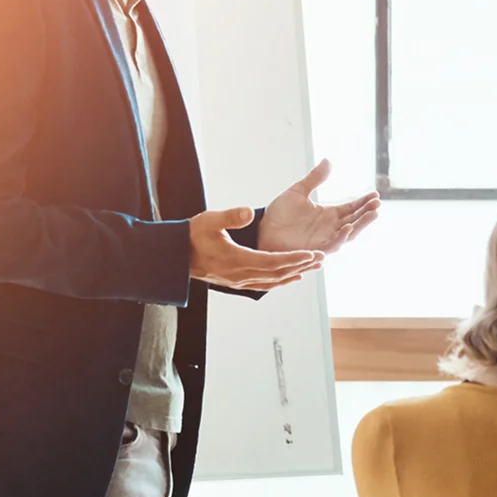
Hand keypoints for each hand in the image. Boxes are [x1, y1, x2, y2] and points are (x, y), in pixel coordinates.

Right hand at [186, 205, 321, 292]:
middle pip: (277, 273)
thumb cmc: (192, 235)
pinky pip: (264, 284)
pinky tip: (292, 277)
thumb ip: (230, 216)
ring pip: (273, 281)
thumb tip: (248, 212)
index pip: (272, 261)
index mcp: (236, 259)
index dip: (293, 258)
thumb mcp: (209, 220)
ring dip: (294, 274)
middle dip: (300, 266)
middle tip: (321, 259)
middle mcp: (240, 274)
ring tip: (312, 267)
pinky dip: (281, 280)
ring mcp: (238, 281)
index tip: (311, 254)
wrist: (175, 257)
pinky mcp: (236, 282)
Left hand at [257, 161, 379, 255]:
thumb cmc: (279, 214)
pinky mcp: (315, 250)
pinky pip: (332, 245)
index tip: (376, 195)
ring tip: (372, 215)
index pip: (351, 207)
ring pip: (349, 234)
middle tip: (378, 204)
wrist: (262, 230)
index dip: (364, 202)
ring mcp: (324, 240)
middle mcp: (330, 228)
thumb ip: (314, 179)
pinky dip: (341, 238)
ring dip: (361, 225)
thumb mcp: (298, 192)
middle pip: (355, 220)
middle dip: (367, 213)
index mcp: (328, 214)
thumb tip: (328, 161)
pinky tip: (347, 227)